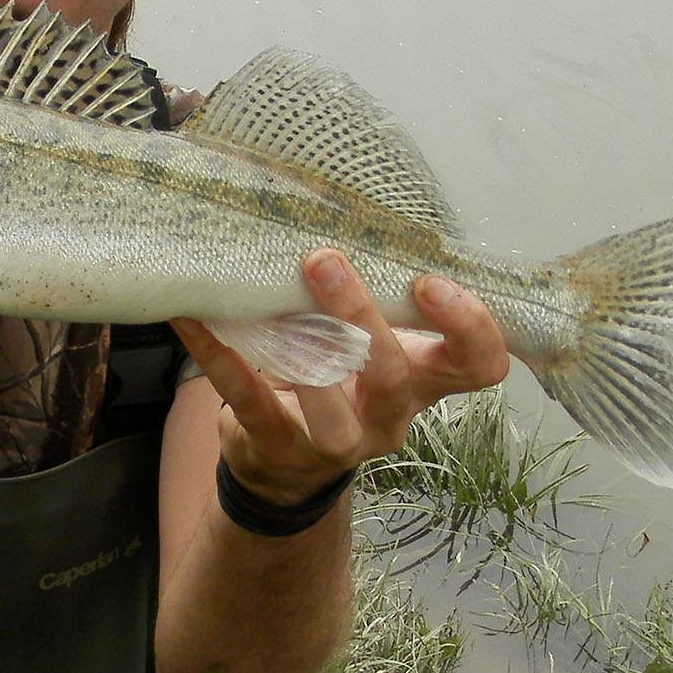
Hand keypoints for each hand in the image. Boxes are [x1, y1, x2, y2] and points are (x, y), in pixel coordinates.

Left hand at [169, 251, 508, 503]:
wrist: (284, 466)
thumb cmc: (337, 382)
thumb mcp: (370, 346)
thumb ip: (375, 299)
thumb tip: (345, 206)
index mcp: (421, 383)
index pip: (478, 366)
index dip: (468, 327)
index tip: (429, 280)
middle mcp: (387, 416)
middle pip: (395, 376)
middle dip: (362, 316)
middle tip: (324, 261)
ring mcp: (335, 442)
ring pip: (333, 410)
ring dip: (303, 354)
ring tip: (277, 299)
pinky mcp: (277, 447)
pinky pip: (249, 400)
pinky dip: (219, 356)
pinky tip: (194, 319)